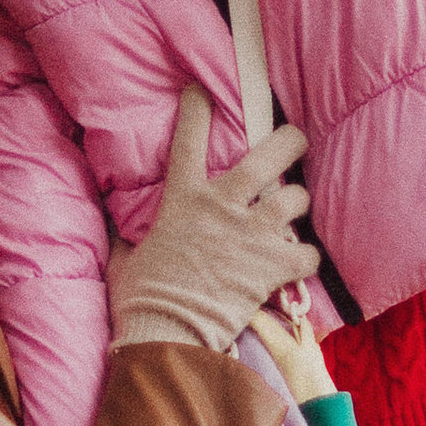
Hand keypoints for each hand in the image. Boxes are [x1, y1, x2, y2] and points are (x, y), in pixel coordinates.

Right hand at [107, 87, 320, 354]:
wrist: (166, 334)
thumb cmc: (141, 299)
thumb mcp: (126, 255)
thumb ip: (129, 233)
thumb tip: (117, 224)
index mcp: (183, 199)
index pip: (188, 140)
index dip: (196, 109)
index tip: (201, 91)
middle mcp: (222, 207)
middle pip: (269, 156)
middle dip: (289, 141)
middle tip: (295, 140)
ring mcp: (251, 234)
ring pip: (294, 198)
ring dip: (298, 203)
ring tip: (293, 211)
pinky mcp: (271, 267)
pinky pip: (308, 252)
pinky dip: (306, 257)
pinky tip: (298, 262)